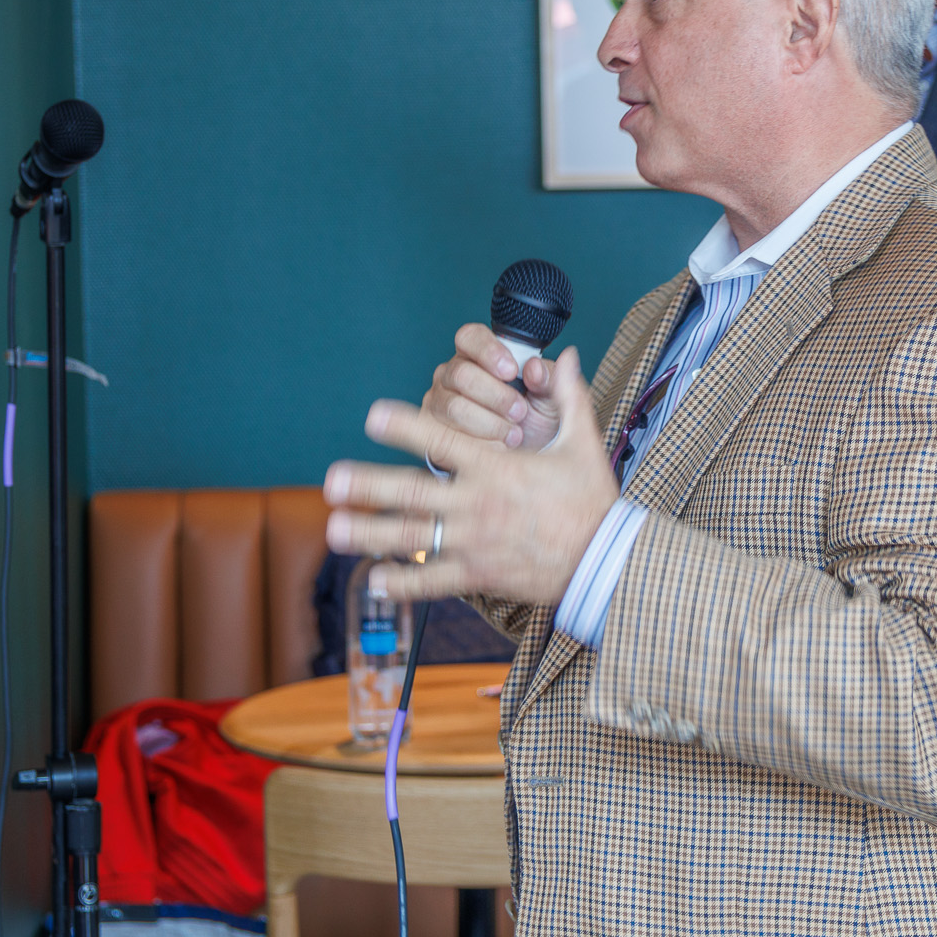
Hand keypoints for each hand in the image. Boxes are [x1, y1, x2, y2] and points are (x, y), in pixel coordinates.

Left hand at [325, 347, 616, 603]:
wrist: (605, 560)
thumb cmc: (592, 500)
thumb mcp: (581, 443)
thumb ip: (569, 396)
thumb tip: (567, 355)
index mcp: (497, 468)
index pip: (444, 440)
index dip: (406, 427)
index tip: (372, 416)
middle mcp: (477, 504)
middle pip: (412, 493)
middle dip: (368, 486)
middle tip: (332, 481)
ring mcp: (474, 542)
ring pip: (413, 538)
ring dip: (370, 534)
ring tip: (335, 530)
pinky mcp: (478, 575)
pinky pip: (433, 580)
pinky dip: (403, 582)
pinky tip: (373, 579)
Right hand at [422, 323, 560, 450]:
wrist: (524, 457)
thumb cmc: (533, 419)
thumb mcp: (549, 397)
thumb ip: (546, 379)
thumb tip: (534, 368)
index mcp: (480, 354)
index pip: (470, 337)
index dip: (489, 351)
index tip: (512, 372)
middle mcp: (453, 372)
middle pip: (461, 374)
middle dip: (495, 396)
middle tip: (520, 411)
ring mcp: (439, 399)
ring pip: (454, 406)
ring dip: (489, 423)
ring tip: (514, 434)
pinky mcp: (433, 428)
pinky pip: (446, 434)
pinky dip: (478, 443)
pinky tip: (498, 446)